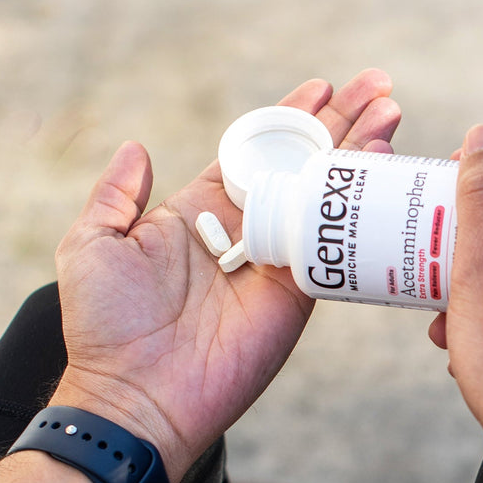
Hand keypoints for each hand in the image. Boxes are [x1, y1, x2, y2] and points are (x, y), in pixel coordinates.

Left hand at [52, 71, 401, 482]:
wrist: (135, 397)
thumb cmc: (105, 327)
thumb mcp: (92, 245)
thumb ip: (115, 195)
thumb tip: (137, 147)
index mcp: (198, 214)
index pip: (253, 152)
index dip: (287, 117)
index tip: (321, 86)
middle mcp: (244, 234)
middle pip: (301, 165)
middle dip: (340, 124)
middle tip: (378, 88)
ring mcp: (274, 264)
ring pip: (325, 197)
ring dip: (360, 155)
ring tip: (391, 114)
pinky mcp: (296, 296)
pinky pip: (332, 246)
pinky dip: (356, 209)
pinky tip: (378, 171)